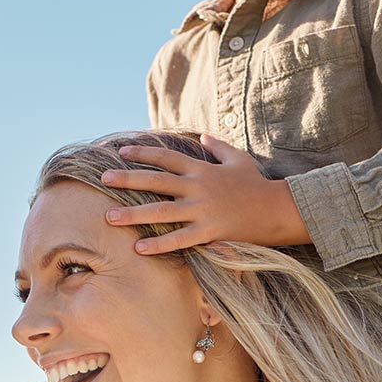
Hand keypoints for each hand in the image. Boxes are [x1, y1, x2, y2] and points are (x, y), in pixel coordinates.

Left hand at [100, 135, 309, 252]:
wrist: (278, 209)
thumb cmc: (258, 184)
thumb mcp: (239, 159)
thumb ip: (218, 146)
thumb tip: (203, 134)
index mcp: (202, 169)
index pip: (166, 157)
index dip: (143, 153)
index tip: (121, 151)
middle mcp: (198, 188)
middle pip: (156, 181)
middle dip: (128, 179)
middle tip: (103, 178)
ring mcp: (202, 210)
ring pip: (161, 212)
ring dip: (133, 214)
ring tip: (109, 217)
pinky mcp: (209, 232)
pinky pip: (179, 239)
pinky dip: (159, 244)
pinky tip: (138, 247)